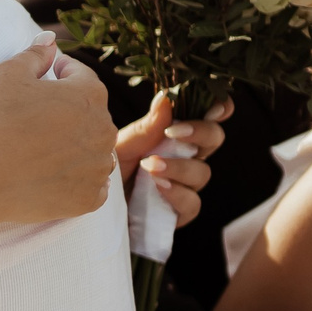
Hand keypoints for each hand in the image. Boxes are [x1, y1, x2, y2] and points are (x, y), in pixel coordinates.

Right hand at [0, 39, 117, 223]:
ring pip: (94, 152)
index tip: (47, 77)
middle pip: (91, 116)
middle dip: (70, 113)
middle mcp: (104, 130)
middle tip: (39, 117)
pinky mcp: (88, 198)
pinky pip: (92, 187)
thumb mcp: (9, 73)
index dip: (61, 73)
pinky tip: (54, 176)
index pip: (81, 76)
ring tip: (45, 150)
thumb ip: (35, 54)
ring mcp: (98, 167)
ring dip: (77, 148)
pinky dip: (77, 181)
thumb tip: (50, 39)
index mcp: (90, 94)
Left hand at [114, 92, 230, 230]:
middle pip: (214, 139)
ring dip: (179, 167)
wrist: (92, 205)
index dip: (219, 108)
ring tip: (150, 166)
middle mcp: (185, 157)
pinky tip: (158, 186)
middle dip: (201, 132)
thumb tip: (166, 98)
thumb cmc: (107, 171)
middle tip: (173, 132)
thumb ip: (146, 128)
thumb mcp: (121, 146)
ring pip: (202, 172)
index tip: (215, 107)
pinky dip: (177, 193)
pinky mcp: (179, 213)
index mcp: (174, 135)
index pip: (206, 117)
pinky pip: (192, 203)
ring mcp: (185, 186)